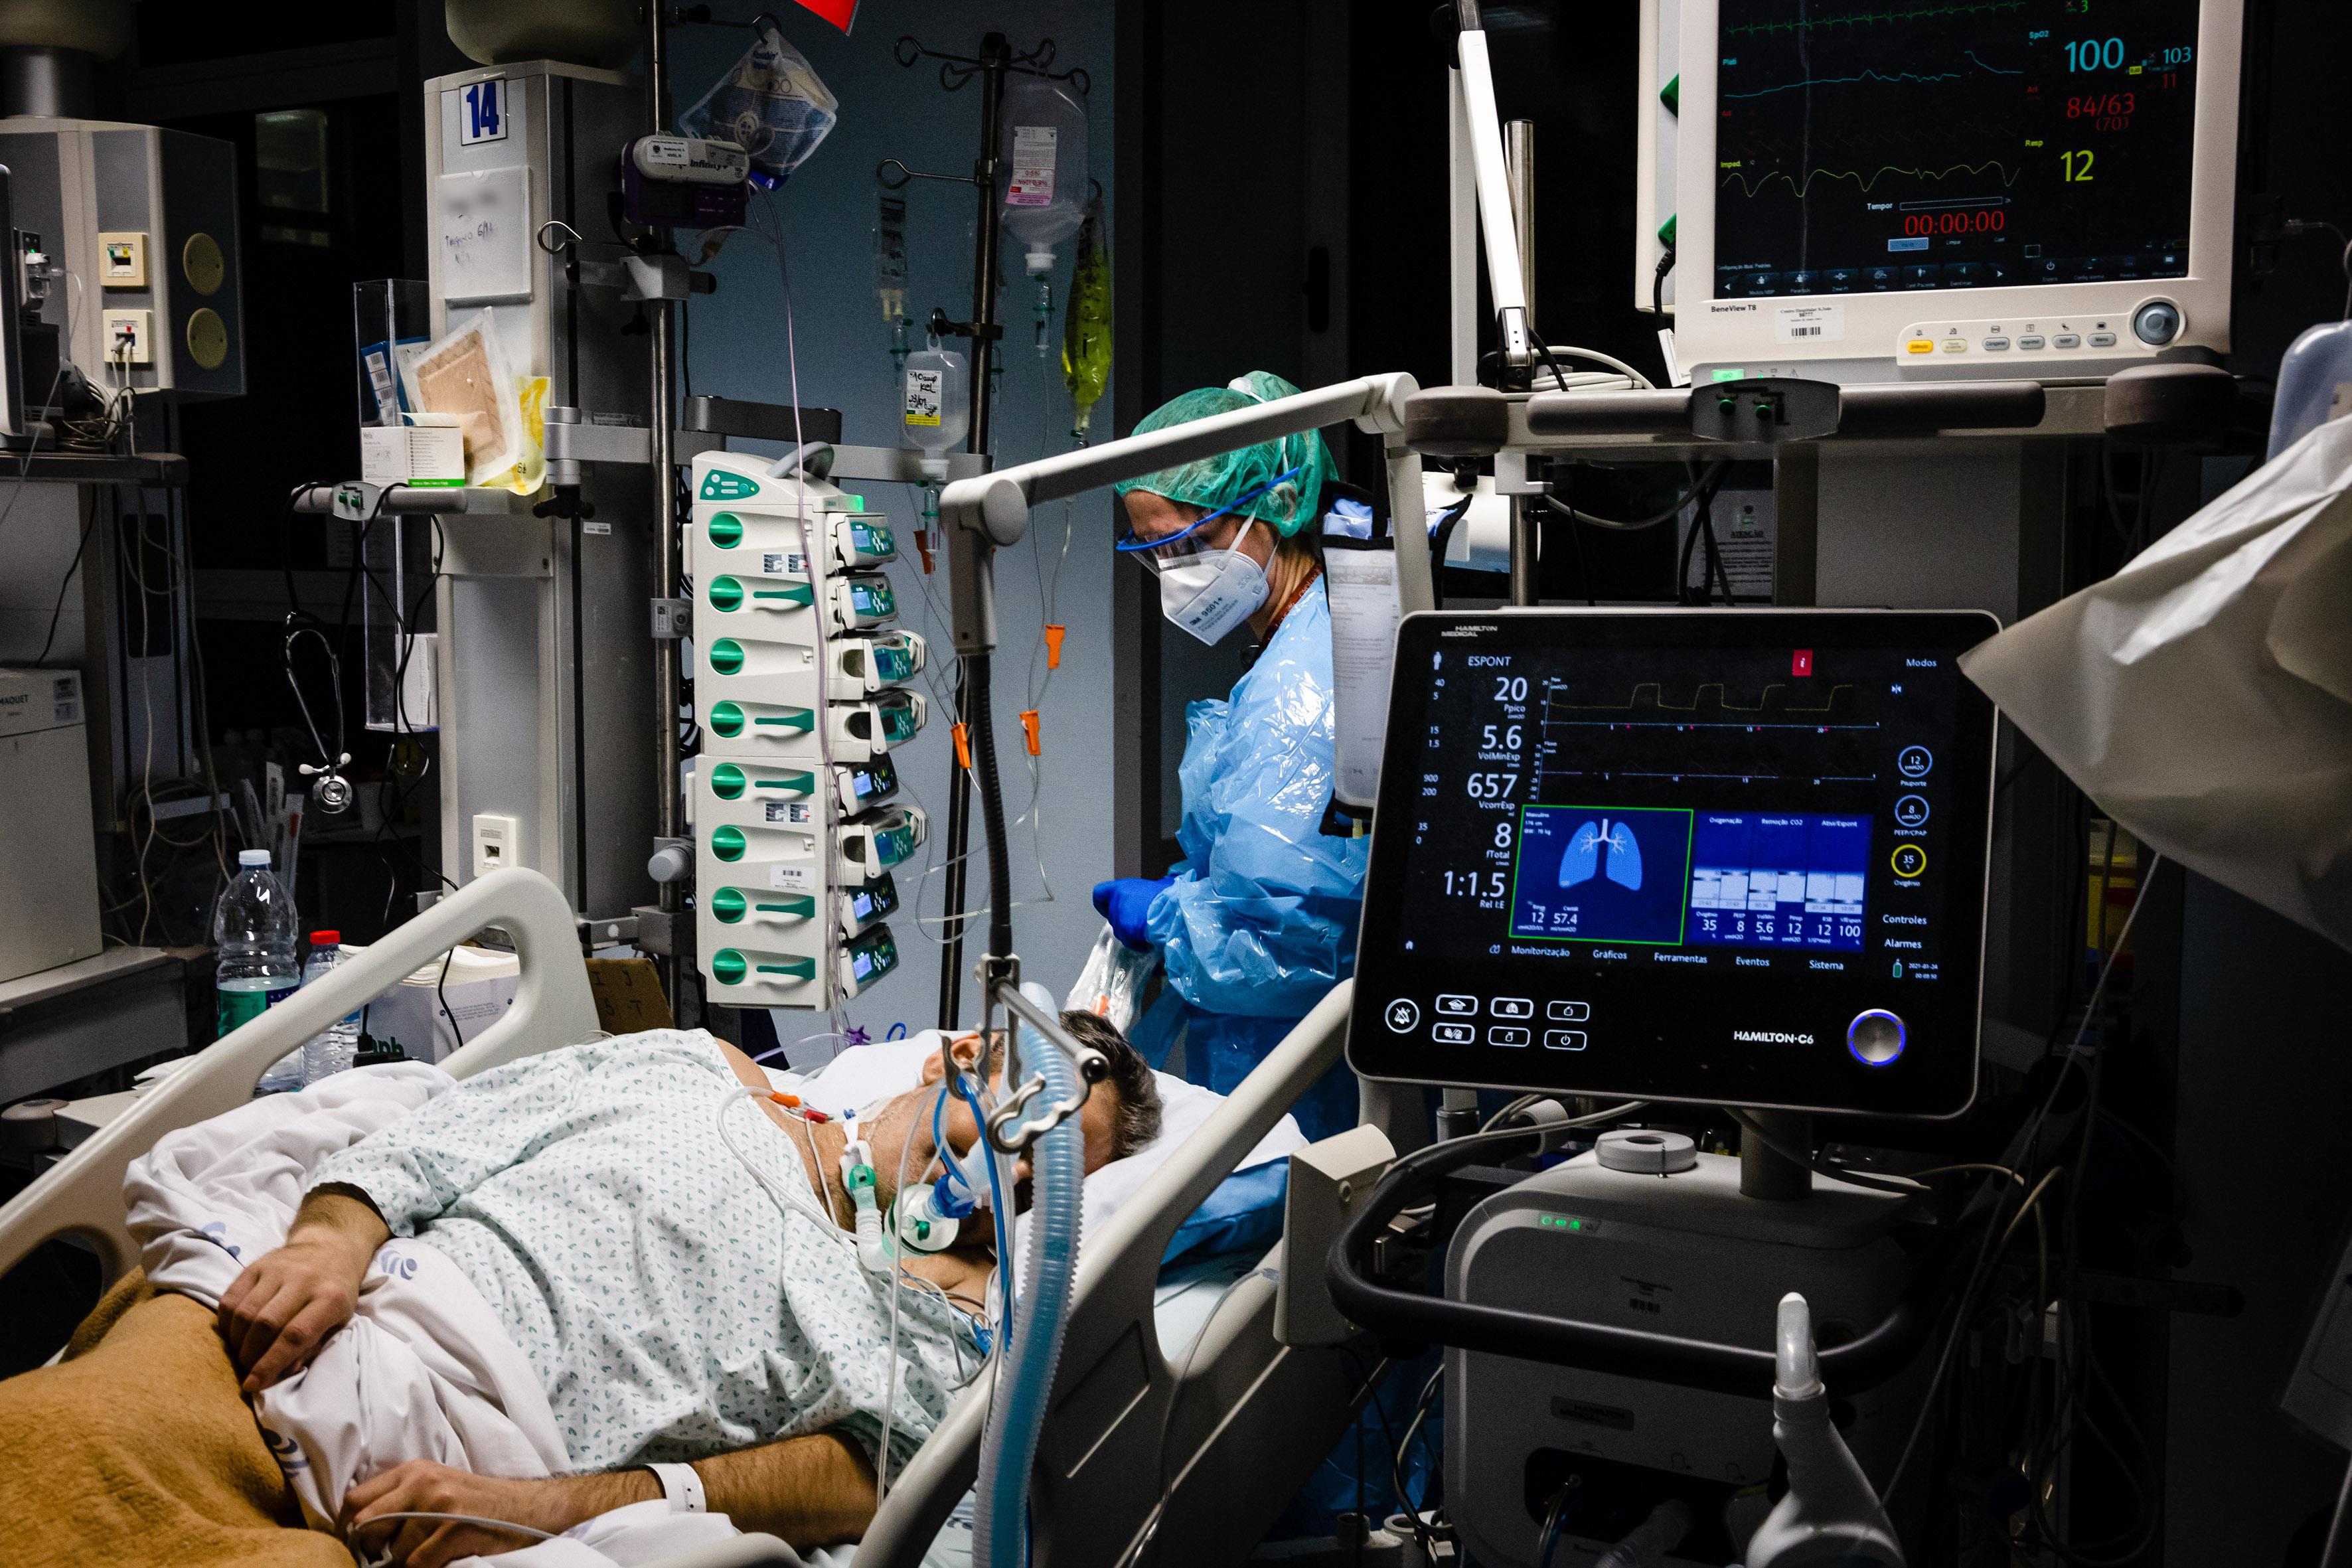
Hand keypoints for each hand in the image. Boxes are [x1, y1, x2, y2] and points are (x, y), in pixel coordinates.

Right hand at [217, 1188, 385, 1395]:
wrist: (331, 1247)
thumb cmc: (336, 1293)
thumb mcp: (339, 1321)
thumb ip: (311, 1348)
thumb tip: (280, 1373)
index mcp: (331, 1298)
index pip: (295, 1335)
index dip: (270, 1363)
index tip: (252, 1384)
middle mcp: (304, 1280)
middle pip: (266, 1324)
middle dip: (250, 1355)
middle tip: (248, 1369)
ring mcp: (279, 1269)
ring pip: (245, 1312)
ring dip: (237, 1341)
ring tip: (242, 1353)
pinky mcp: (257, 1264)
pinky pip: (230, 1297)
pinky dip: (227, 1322)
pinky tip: (235, 1333)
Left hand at [340, 1460, 648, 1567]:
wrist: (531, 1509)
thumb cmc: (481, 1504)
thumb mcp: (437, 1487)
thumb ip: (401, 1497)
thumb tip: (357, 1528)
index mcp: (414, 1470)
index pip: (354, 1499)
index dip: (347, 1528)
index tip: (356, 1545)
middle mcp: (422, 1482)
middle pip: (365, 1523)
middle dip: (370, 1548)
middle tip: (383, 1559)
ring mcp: (439, 1505)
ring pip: (392, 1552)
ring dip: (403, 1564)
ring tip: (427, 1556)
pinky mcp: (454, 1529)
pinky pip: (416, 1565)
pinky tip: (441, 1561)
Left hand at [1091, 875, 1174, 950]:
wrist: (1173, 910)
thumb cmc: (1169, 896)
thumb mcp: (1155, 886)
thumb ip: (1143, 892)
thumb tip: (1152, 892)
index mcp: (1122, 887)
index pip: (1099, 893)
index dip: (1103, 903)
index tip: (1110, 908)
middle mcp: (1117, 900)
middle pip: (1111, 916)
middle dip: (1124, 922)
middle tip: (1138, 922)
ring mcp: (1119, 916)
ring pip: (1119, 931)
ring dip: (1131, 933)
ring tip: (1147, 931)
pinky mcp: (1124, 930)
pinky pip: (1128, 941)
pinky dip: (1137, 943)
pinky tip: (1148, 940)